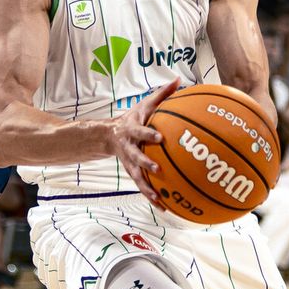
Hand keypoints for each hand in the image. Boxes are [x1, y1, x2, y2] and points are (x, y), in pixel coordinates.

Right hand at [105, 79, 178, 207]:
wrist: (109, 135)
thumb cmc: (133, 117)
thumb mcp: (144, 104)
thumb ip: (162, 94)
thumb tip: (180, 80)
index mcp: (132, 131)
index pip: (139, 132)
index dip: (148, 135)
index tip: (159, 137)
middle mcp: (129, 148)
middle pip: (135, 158)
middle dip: (145, 164)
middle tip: (157, 168)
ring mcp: (129, 163)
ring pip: (137, 178)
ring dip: (147, 189)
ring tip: (160, 200)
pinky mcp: (132, 173)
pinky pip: (143, 186)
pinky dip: (152, 197)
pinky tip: (166, 208)